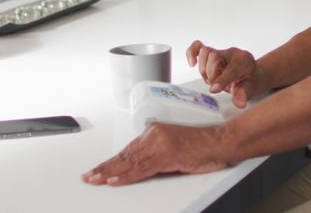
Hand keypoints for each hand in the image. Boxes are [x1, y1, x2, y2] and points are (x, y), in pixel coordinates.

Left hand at [82, 123, 229, 185]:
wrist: (221, 142)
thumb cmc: (204, 145)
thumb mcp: (176, 147)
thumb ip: (158, 154)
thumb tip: (142, 166)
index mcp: (155, 131)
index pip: (129, 149)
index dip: (112, 161)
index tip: (99, 168)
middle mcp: (155, 135)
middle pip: (125, 155)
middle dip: (105, 167)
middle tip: (89, 176)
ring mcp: (160, 145)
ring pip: (129, 162)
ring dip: (110, 172)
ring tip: (95, 179)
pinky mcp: (167, 155)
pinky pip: (142, 169)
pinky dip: (126, 176)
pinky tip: (114, 180)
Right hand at [186, 41, 267, 107]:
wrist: (252, 74)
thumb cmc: (252, 80)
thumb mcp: (252, 89)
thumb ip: (244, 94)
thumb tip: (239, 103)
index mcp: (244, 59)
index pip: (230, 68)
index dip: (221, 79)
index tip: (214, 89)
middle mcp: (231, 52)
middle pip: (214, 56)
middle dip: (212, 75)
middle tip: (217, 86)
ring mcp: (221, 52)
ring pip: (205, 52)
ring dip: (204, 69)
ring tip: (211, 79)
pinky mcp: (212, 53)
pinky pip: (198, 47)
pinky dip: (191, 53)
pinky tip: (192, 63)